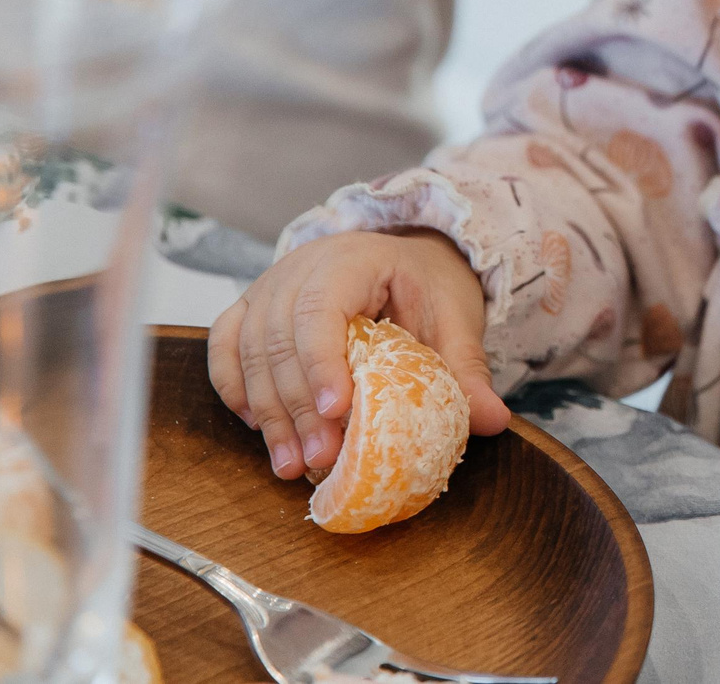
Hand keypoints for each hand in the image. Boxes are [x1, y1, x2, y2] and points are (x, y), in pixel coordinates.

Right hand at [208, 229, 510, 479]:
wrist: (403, 255)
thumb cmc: (426, 284)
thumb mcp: (454, 316)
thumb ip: (467, 367)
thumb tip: (494, 421)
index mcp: (354, 259)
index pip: (321, 308)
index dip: (322, 361)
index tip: (336, 412)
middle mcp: (300, 267)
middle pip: (280, 338)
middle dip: (296, 405)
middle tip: (317, 458)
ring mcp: (268, 286)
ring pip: (249, 350)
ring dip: (267, 412)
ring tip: (291, 464)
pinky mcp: (251, 308)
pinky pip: (225, 348)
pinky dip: (234, 389)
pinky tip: (256, 428)